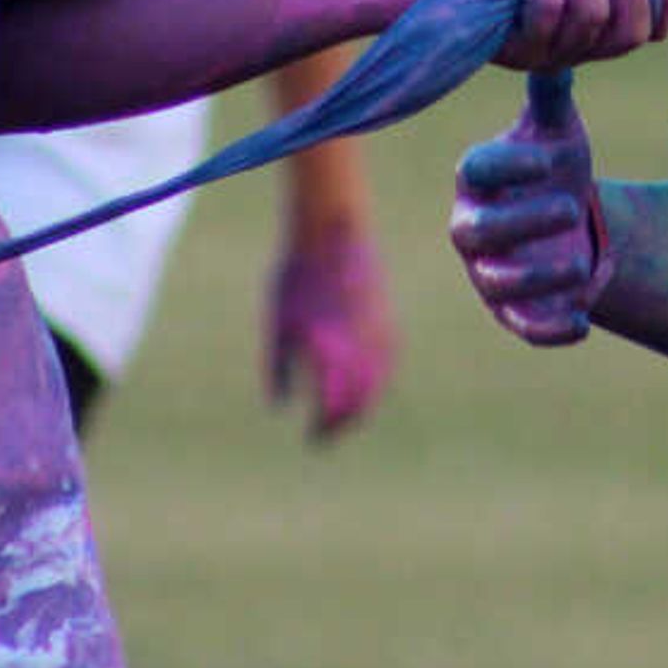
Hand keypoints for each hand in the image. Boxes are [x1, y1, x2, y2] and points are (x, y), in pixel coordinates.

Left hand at [266, 217, 396, 438]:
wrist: (332, 228)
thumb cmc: (296, 274)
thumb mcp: (279, 322)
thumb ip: (279, 368)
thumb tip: (278, 406)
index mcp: (331, 352)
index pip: (332, 407)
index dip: (323, 429)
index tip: (312, 439)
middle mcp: (361, 347)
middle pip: (359, 403)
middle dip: (343, 423)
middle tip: (327, 434)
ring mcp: (380, 333)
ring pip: (378, 385)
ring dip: (362, 405)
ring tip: (344, 416)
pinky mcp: (389, 319)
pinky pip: (388, 363)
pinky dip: (377, 381)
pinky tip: (364, 385)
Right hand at [449, 71, 607, 346]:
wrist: (570, 223)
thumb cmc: (555, 167)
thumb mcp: (557, 131)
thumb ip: (552, 96)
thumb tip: (556, 48)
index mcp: (478, 177)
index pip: (476, 169)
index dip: (510, 164)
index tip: (551, 161)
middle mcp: (473, 226)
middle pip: (476, 230)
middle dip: (521, 221)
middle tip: (571, 206)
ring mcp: (489, 272)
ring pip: (497, 283)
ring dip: (537, 277)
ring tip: (581, 261)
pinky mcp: (513, 313)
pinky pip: (523, 327)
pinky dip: (551, 330)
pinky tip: (583, 323)